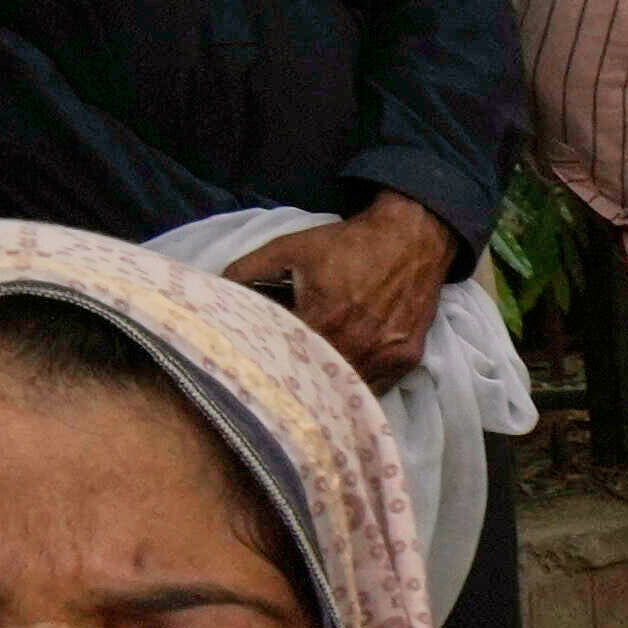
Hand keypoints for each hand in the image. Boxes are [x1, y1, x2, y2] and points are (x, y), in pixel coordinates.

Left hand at [230, 198, 450, 387]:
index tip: (257, 367)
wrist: (410, 237)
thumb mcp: (289, 248)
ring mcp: (386, 354)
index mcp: (324, 318)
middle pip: (317, 381)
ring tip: (308, 389)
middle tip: (279, 385)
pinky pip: (376, 387)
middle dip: (296, 382)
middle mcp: (358, 342)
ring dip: (328, 390)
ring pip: (348, 389)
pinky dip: (357, 386)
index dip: (269, 364)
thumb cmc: (346, 244)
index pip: (286, 358)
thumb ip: (247, 270)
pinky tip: (342, 378)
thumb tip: (217, 292)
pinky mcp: (407, 358)